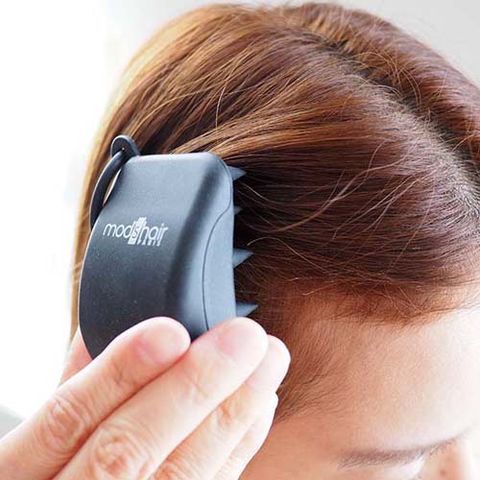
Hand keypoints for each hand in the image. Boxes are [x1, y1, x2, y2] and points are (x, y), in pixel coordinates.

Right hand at [0, 316, 289, 478]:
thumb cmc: (50, 472)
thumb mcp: (37, 437)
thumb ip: (77, 383)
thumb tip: (111, 324)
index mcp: (21, 475)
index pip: (66, 418)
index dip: (119, 371)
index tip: (171, 329)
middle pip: (129, 451)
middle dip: (194, 387)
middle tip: (246, 338)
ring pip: (180, 478)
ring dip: (233, 415)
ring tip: (268, 363)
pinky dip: (239, 448)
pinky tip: (260, 408)